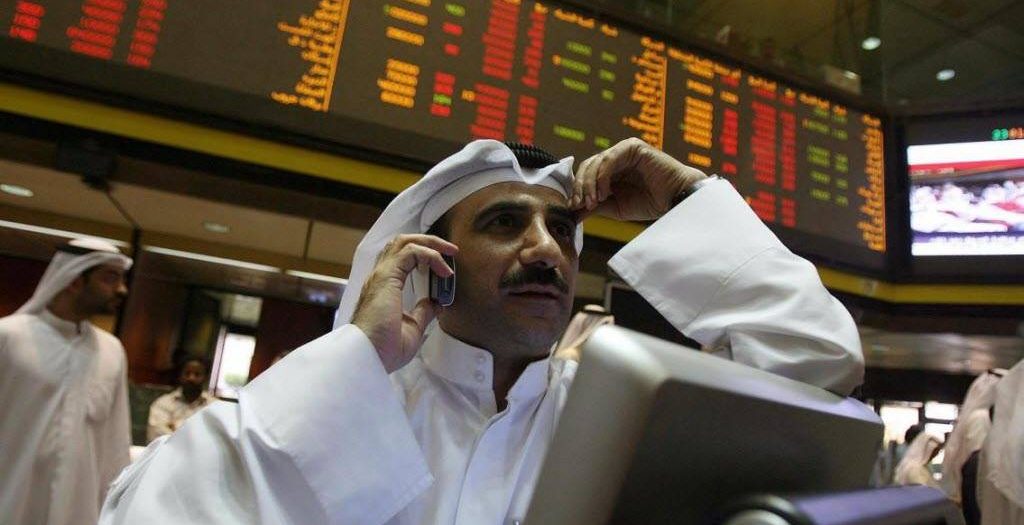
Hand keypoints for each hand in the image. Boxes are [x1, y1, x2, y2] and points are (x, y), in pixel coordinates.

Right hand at [352, 234, 457, 372]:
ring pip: (405, 241)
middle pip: (402, 243)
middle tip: (450, 251)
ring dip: (430, 243)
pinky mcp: (387, 276)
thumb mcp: (412, 328)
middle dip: (429, 242)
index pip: (403, 259)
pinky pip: (411, 252)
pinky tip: (444, 270)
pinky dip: (430, 256)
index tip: (445, 270)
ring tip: (449, 252)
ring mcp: (381, 274)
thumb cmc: (384, 349)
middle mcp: (380, 277)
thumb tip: (436, 303)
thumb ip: (423, 312)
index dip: (425, 257)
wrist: (368, 356)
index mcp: (384, 287)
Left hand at [571, 137, 707, 220]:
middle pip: (587, 166)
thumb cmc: (650, 203)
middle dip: (580, 187)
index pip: (586, 175)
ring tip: (593, 202)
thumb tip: (573, 213)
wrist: (675, 199)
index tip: (574, 208)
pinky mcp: (633, 147)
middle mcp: (615, 158)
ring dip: (590, 184)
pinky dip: (602, 177)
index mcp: (610, 170)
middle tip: (580, 205)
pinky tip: (604, 193)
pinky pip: (609, 159)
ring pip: (595, 162)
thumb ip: (596, 207)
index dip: (577, 190)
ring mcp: (623, 151)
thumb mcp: (616, 208)